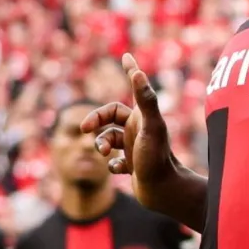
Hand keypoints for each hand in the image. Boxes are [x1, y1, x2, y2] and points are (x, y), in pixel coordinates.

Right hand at [81, 53, 176, 209]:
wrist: (164, 192)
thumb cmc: (157, 158)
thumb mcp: (150, 127)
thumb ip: (145, 101)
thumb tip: (137, 72)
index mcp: (142, 116)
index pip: (135, 86)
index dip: (130, 70)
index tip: (127, 56)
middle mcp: (139, 128)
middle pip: (110, 115)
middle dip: (95, 119)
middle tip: (84, 129)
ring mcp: (135, 147)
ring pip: (108, 138)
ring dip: (101, 144)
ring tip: (106, 155)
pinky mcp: (133, 166)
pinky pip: (114, 161)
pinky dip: (112, 165)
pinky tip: (121, 170)